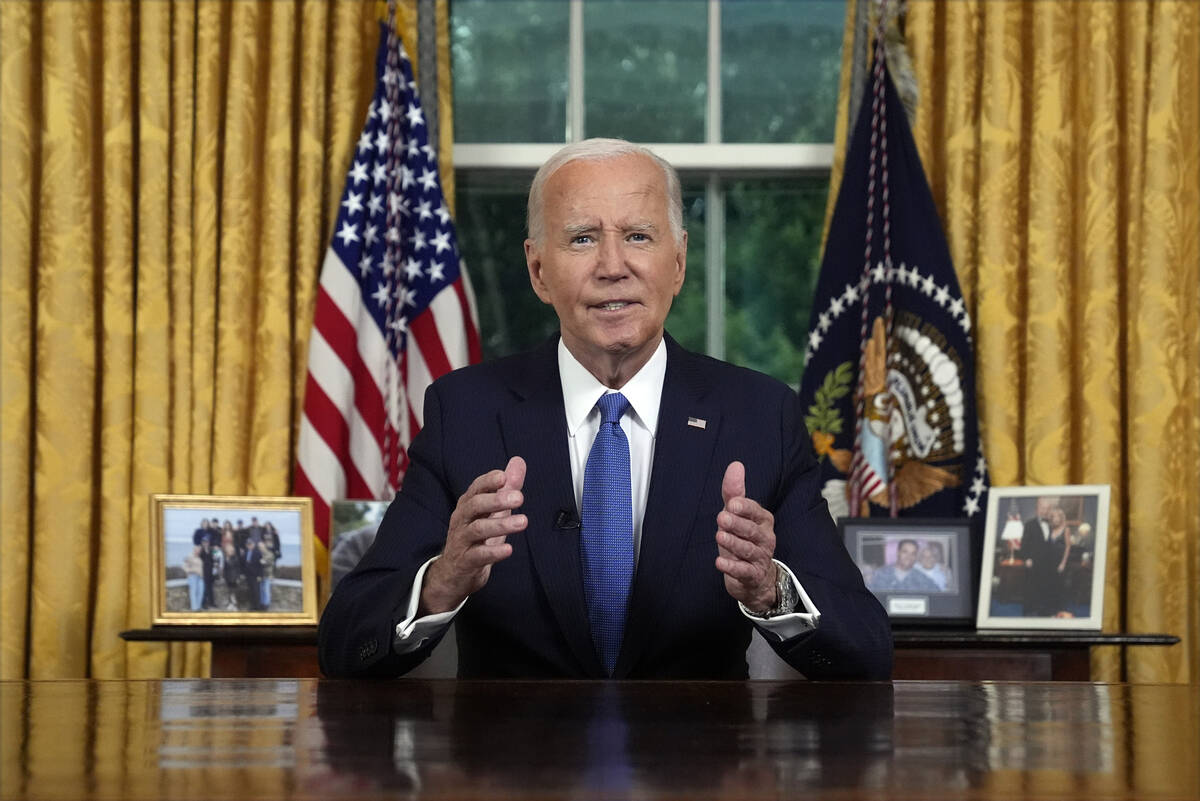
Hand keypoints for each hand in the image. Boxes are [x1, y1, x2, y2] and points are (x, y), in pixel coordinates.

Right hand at [420, 456, 527, 614]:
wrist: (454, 573)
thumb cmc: (476, 537)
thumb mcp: (492, 511)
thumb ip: (506, 487)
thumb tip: (518, 461)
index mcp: (468, 505)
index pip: (476, 489)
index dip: (488, 481)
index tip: (503, 476)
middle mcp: (462, 520)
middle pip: (475, 505)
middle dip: (496, 500)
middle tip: (519, 498)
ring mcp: (462, 541)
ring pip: (477, 529)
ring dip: (501, 525)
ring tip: (523, 522)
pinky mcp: (465, 562)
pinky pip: (477, 555)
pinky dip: (493, 552)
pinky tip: (508, 550)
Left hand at [714, 461, 777, 613]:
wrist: (756, 577)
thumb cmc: (744, 539)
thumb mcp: (737, 515)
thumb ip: (735, 492)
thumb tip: (736, 465)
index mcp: (763, 521)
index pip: (755, 512)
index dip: (744, 508)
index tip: (732, 503)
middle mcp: (765, 538)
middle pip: (752, 531)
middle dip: (737, 524)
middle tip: (722, 518)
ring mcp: (760, 558)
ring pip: (748, 550)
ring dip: (733, 543)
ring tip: (719, 536)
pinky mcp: (752, 576)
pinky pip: (743, 571)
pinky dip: (732, 567)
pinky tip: (719, 562)